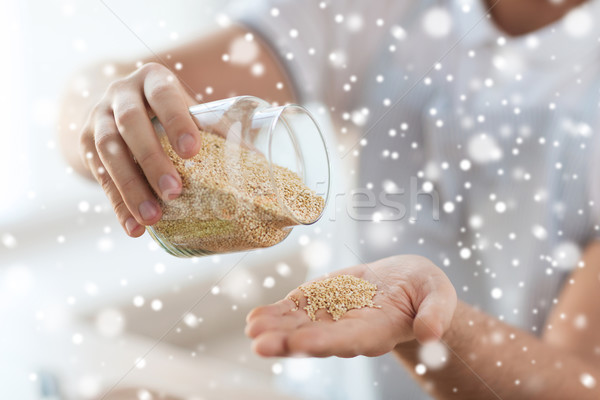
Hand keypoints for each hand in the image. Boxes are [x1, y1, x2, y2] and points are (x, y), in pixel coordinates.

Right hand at [78, 62, 200, 235]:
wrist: (119, 106)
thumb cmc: (169, 112)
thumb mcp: (189, 110)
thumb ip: (216, 130)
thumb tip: (256, 161)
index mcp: (153, 80)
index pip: (163, 95)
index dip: (176, 121)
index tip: (192, 151)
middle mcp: (121, 94)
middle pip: (131, 124)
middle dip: (152, 159)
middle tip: (174, 191)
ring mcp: (98, 117)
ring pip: (109, 151)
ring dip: (131, 187)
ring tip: (153, 217)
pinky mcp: (85, 144)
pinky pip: (99, 177)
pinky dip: (118, 204)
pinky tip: (134, 226)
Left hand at [246, 255, 456, 357]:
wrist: (405, 282)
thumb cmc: (425, 290)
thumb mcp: (438, 294)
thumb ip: (436, 313)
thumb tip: (431, 333)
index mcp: (378, 331)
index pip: (350, 341)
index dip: (326, 342)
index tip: (303, 346)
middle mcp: (349, 330)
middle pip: (317, 339)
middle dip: (288, 342)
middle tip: (261, 345)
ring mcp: (333, 316)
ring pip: (300, 326)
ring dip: (275, 329)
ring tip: (251, 329)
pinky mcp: (321, 301)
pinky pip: (295, 309)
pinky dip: (276, 313)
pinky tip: (254, 318)